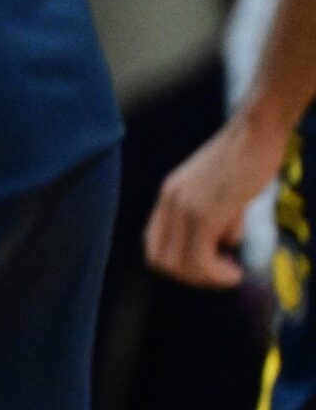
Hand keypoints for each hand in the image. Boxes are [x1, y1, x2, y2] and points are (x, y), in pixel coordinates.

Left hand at [146, 110, 292, 287]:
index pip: (154, 244)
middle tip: (220, 273)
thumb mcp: (220, 189)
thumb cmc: (247, 157)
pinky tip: (234, 271)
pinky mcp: (207, 212)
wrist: (256, 131)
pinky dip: (216, 275)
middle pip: (160, 260)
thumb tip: (225, 243)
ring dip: (206, 278)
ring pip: (179, 265)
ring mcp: (186, 207)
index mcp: (169, 195)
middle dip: (191, 277)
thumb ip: (216, 215)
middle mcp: (170, 202)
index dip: (178, 264)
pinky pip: (200, 260)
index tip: (208, 265)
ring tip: (230, 272)